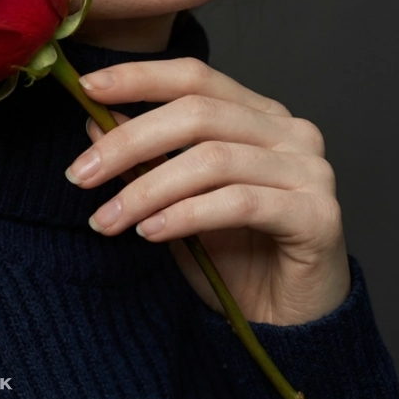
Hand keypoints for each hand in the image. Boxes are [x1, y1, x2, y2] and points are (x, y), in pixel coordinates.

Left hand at [65, 57, 350, 325]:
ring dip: (147, 189)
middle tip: (79, 174)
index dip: (139, 77)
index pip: (194, 76)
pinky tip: (151, 232)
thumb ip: (145, 159)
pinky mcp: (318, 213)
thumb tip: (92, 121)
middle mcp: (289, 131)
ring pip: (212, 160)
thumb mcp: (175, 201)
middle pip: (197, 114)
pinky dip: (186, 215)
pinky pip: (239, 203)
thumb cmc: (234, 256)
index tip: (86, 88)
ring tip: (108, 219)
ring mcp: (310, 169)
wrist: (288, 322)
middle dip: (128, 142)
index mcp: (257, 114)